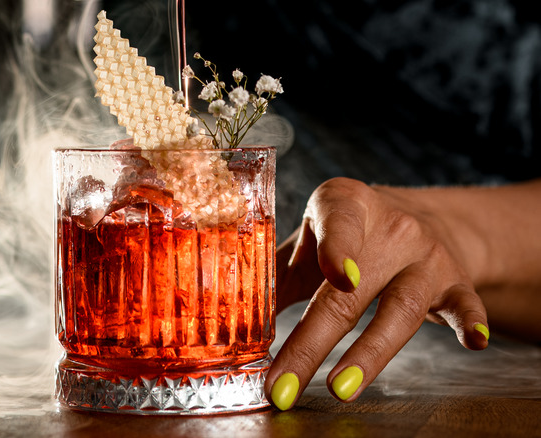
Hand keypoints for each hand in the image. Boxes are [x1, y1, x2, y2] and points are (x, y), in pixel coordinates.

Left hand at [265, 177, 489, 409]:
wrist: (420, 220)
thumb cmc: (348, 236)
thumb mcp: (312, 240)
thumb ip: (276, 274)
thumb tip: (231, 319)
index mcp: (345, 206)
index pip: (338, 223)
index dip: (336, 250)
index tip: (336, 277)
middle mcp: (390, 226)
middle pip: (352, 291)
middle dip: (314, 342)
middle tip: (284, 384)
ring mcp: (426, 255)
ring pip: (400, 309)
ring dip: (370, 353)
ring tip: (340, 387)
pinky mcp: (456, 280)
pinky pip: (465, 303)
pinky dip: (470, 323)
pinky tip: (473, 343)